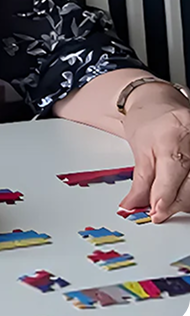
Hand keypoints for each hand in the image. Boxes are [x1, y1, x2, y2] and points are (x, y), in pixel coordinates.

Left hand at [120, 100, 189, 222]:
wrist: (157, 103)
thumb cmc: (147, 121)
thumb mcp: (138, 148)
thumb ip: (139, 181)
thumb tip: (132, 206)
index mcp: (171, 135)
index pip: (172, 174)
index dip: (164, 198)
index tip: (156, 213)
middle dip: (175, 203)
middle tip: (160, 211)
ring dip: (184, 199)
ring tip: (168, 200)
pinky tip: (181, 191)